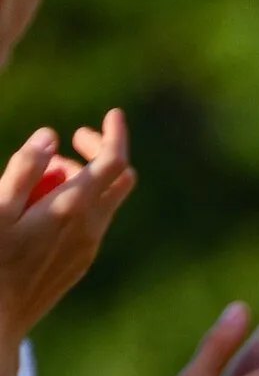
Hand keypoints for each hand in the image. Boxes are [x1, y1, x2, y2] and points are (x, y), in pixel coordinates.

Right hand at [0, 111, 133, 344]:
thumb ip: (24, 169)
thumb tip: (50, 136)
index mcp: (72, 208)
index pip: (113, 162)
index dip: (115, 134)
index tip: (112, 113)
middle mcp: (90, 228)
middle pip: (118, 178)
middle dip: (100, 152)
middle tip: (70, 143)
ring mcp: (89, 248)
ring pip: (107, 201)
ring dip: (87, 178)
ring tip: (46, 177)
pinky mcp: (81, 261)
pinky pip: (93, 221)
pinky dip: (80, 202)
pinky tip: (45, 206)